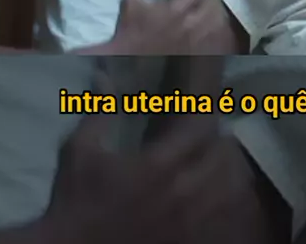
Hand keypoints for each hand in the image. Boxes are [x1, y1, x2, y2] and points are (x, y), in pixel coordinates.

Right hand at [46, 113, 284, 243]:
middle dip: (219, 139)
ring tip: (215, 161)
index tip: (199, 104)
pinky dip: (223, 202)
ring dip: (226, 169)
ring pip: (228, 188)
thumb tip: (105, 76)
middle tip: (208, 131)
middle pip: (224, 156)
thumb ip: (99, 112)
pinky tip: (212, 194)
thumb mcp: (79, 151)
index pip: (201, 127)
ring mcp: (189, 220)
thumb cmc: (77, 201)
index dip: (205, 112)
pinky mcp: (188, 239)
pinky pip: (220, 218)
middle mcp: (181, 191)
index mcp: (158, 164)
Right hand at [111, 0, 229, 53]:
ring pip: (214, 24)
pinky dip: (210, 32)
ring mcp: (191, 41)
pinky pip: (209, 40)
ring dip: (213, 16)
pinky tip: (205, 30)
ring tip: (209, 12)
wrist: (127, 59)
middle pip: (212, 7)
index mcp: (175, 10)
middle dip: (210, 0)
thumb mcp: (131, 2)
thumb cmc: (130, 30)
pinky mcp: (191, 53)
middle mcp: (188, 25)